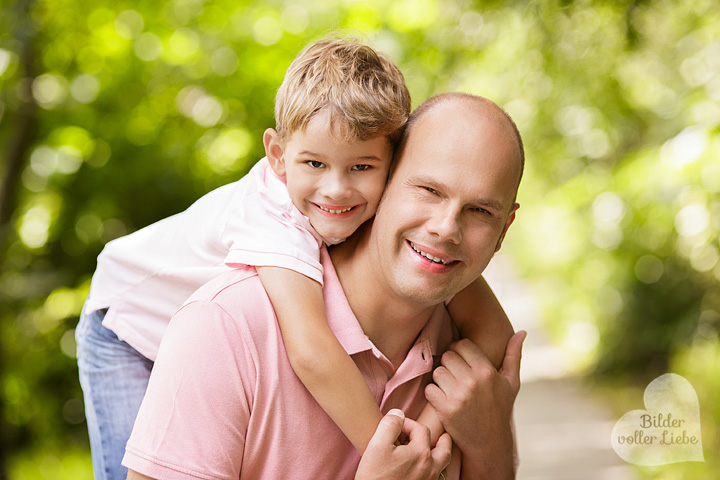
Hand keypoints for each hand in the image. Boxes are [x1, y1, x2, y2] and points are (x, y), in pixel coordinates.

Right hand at [355, 409, 451, 479]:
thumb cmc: (375, 476)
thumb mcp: (377, 445)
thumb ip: (390, 424)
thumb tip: (398, 413)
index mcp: (421, 453)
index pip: (421, 429)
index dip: (408, 423)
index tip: (397, 425)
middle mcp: (430, 468)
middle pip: (444, 449)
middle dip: (442, 440)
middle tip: (442, 435)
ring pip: (443, 466)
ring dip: (441, 455)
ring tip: (438, 450)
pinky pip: (437, 478)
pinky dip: (436, 470)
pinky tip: (427, 468)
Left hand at [425, 331, 525, 478]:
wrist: (489, 443)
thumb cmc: (500, 410)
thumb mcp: (511, 383)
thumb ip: (514, 355)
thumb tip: (523, 331)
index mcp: (487, 371)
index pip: (462, 344)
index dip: (459, 351)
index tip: (462, 361)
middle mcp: (473, 381)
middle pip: (447, 356)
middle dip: (449, 364)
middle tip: (455, 375)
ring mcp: (459, 396)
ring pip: (437, 371)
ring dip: (441, 379)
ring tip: (450, 388)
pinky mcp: (446, 409)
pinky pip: (429, 389)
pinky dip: (433, 393)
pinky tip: (444, 399)